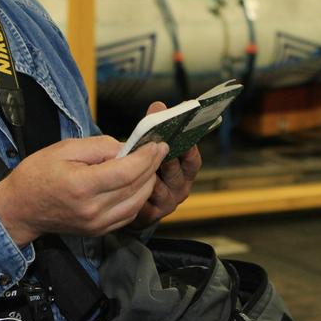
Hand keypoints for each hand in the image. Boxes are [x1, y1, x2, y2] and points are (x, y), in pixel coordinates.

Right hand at [0, 136, 166, 246]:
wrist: (20, 209)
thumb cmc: (37, 174)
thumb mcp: (64, 148)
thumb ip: (99, 146)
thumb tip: (126, 147)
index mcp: (81, 186)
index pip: (126, 172)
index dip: (146, 157)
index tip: (157, 143)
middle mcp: (92, 209)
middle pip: (136, 187)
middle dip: (152, 166)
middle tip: (159, 149)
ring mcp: (96, 224)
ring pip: (137, 203)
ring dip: (149, 182)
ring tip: (149, 163)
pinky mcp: (98, 231)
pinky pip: (129, 214)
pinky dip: (138, 197)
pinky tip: (137, 182)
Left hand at [133, 101, 202, 226]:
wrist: (130, 197)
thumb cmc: (147, 165)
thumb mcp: (154, 143)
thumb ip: (156, 125)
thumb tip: (158, 105)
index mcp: (186, 168)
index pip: (193, 159)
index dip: (189, 148)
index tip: (183, 137)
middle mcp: (180, 186)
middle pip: (178, 174)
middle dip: (168, 161)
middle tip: (159, 149)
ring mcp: (167, 202)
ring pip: (160, 189)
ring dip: (151, 178)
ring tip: (142, 167)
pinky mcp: (150, 214)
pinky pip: (145, 204)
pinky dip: (139, 194)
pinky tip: (128, 185)